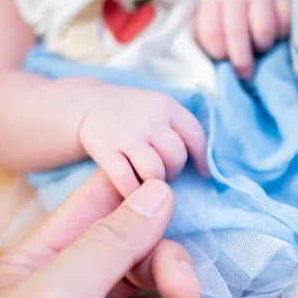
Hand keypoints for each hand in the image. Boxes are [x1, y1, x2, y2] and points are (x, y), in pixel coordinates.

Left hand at [0, 174, 200, 297]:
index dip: (139, 191)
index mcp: (46, 257)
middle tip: (184, 288)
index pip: (100, 204)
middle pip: (142, 252)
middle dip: (166, 269)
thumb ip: (111, 240)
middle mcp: (77, 286)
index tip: (178, 190)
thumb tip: (159, 189)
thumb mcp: (57, 295)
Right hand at [79, 85, 209, 196]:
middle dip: (174, 171)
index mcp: (166, 106)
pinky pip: (127, 181)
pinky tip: (133, 190)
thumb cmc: (135, 114)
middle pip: (176, 157)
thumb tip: (206, 165)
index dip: (203, 159)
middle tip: (164, 172)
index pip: (196, 135)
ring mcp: (126, 134)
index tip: (204, 173)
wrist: (90, 105)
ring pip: (155, 172)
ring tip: (149, 180)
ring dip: (155, 183)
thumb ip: (180, 129)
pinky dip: (133, 191)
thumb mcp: (160, 108)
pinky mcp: (105, 150)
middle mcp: (148, 118)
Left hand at [196, 0, 290, 78]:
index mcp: (213, 4)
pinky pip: (284, 24)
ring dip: (263, 47)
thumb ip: (217, 50)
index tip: (225, 65)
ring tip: (261, 50)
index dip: (219, 54)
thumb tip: (223, 78)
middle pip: (236, 31)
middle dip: (241, 61)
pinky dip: (281, 36)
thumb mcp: (217, 31)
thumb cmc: (233, 21)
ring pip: (263, 30)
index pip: (211, 32)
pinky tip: (276, 38)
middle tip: (245, 76)